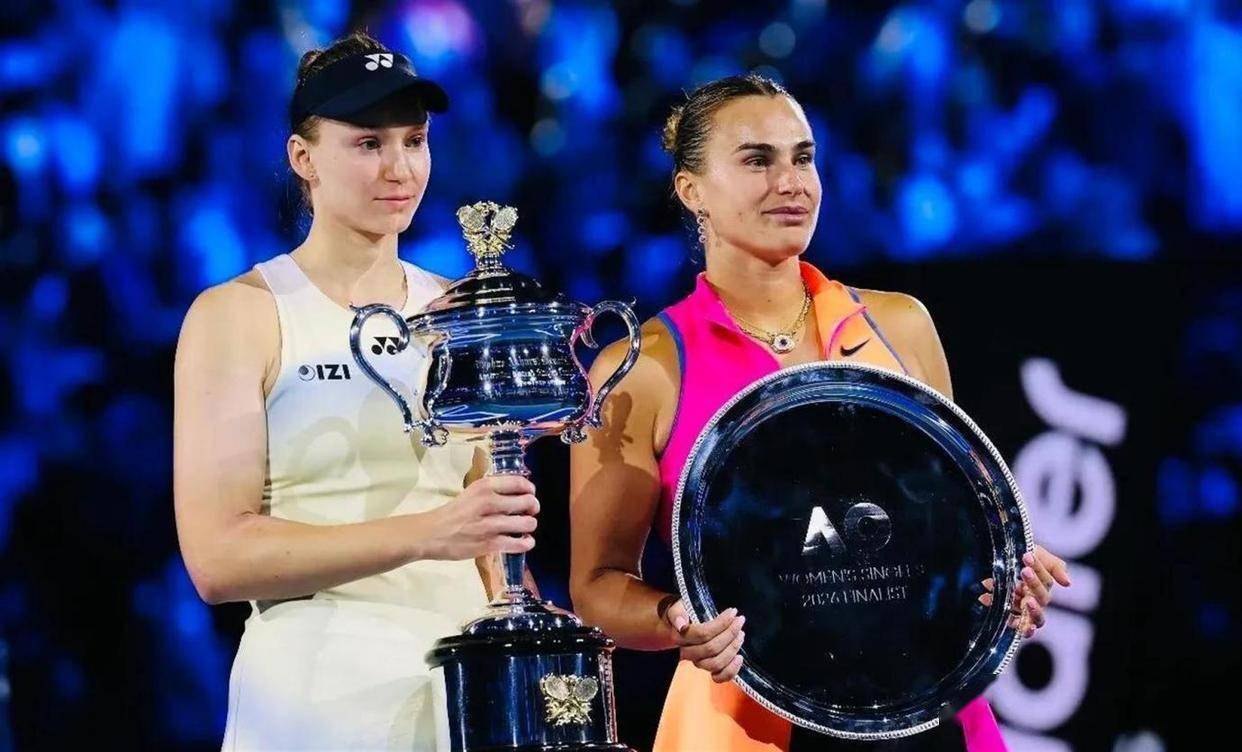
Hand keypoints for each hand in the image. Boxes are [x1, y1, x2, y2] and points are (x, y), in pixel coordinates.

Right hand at [417, 475, 538, 559]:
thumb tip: (519, 493)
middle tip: (530, 512)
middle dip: (533, 507)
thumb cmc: (452, 513)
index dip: (530, 489)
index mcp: (484, 486)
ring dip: (530, 525)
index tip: (530, 494)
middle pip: (527, 502)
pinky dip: (526, 543)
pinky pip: (518, 543)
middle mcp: (489, 502)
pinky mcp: (489, 544)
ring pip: (527, 523)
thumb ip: (493, 491)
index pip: (519, 482)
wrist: (431, 533)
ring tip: (525, 527)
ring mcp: (490, 524)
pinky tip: (525, 541)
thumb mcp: (471, 493)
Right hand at [663, 599, 744, 682]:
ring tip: (740, 634)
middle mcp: (687, 653)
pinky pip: (718, 677)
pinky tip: (739, 658)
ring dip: (732, 649)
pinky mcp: (707, 669)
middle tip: (739, 620)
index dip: (720, 624)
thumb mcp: (677, 608)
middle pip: (711, 648)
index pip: (702, 634)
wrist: (679, 626)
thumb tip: (681, 624)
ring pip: (716, 663)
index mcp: (679, 637)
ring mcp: (698, 662)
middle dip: (730, 634)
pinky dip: (731, 671)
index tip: (732, 612)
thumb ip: (677, 613)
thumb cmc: (683, 614)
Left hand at [979, 545, 1071, 637]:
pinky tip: (1011, 620)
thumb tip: (1068, 583)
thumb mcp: (1036, 555)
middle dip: (1034, 584)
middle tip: (1024, 571)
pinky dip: (1018, 625)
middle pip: (1042, 599)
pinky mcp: (1007, 617)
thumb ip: (1054, 566)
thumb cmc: (1015, 555)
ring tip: (1028, 602)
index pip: (1045, 581)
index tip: (1026, 556)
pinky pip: (1018, 626)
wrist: (990, 556)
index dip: (1038, 569)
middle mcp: (1032, 599)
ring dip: (1034, 611)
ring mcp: (1020, 610)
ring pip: (1035, 619)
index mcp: (1040, 585)